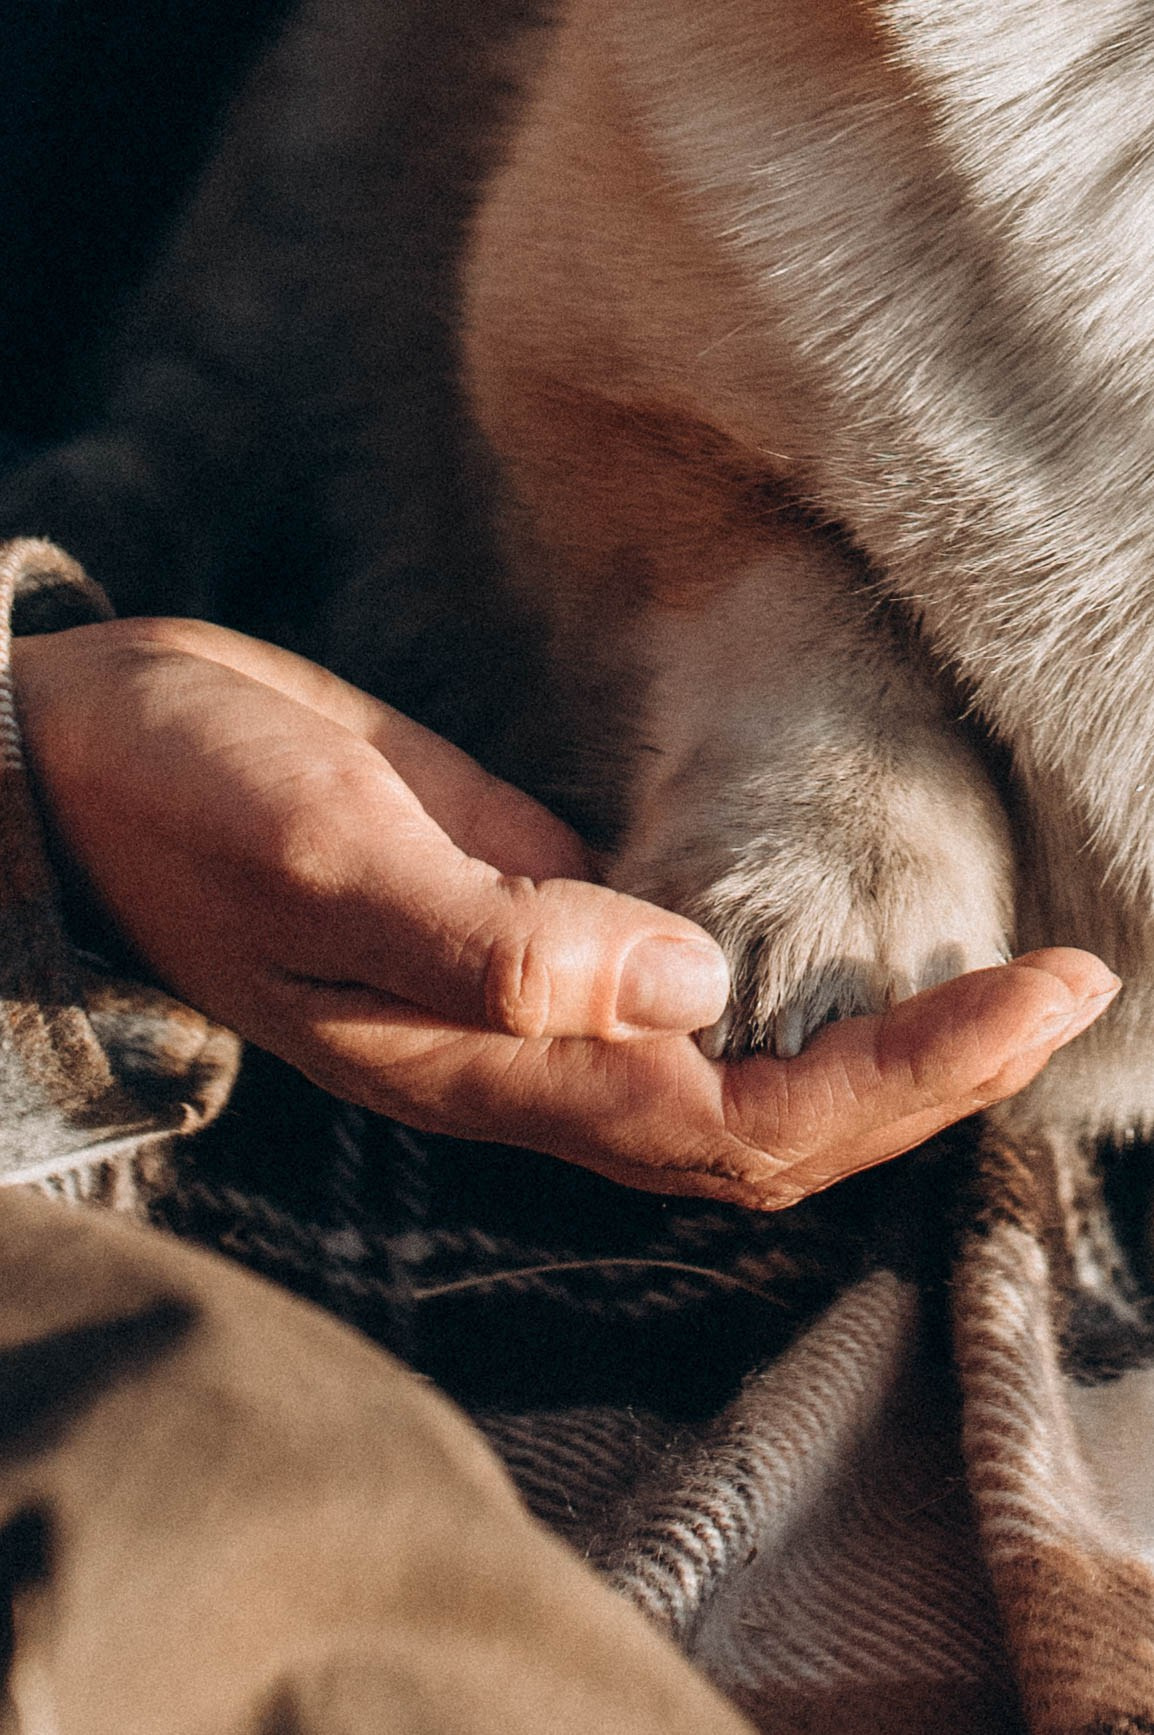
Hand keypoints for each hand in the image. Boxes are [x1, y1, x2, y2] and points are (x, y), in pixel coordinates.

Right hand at [12, 618, 1118, 1208]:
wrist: (105, 764)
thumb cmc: (188, 809)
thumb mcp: (322, 857)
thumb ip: (497, 942)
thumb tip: (697, 989)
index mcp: (498, 1069)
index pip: (749, 1125)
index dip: (905, 1078)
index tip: (1040, 994)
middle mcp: (540, 1058)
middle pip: (779, 1128)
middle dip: (936, 1073)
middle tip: (1072, 984)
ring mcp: (547, 994)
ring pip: (751, 1067)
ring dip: (886, 1040)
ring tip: (1013, 982)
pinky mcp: (545, 914)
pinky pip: (697, 984)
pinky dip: (800, 973)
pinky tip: (865, 933)